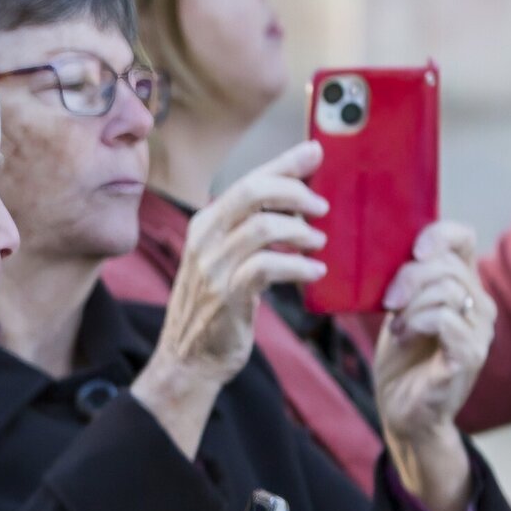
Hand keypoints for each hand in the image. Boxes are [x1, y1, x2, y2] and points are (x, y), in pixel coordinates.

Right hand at [133, 143, 322, 438]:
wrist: (188, 358)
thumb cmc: (217, 307)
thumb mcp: (226, 259)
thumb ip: (252, 229)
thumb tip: (298, 201)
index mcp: (205, 223)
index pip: (249, 179)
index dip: (284, 163)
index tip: (316, 151)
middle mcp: (204, 238)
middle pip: (253, 192)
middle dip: (296, 192)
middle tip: (322, 208)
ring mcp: (212, 267)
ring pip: (263, 227)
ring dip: (300, 232)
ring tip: (318, 244)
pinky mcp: (226, 296)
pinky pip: (267, 267)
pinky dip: (298, 266)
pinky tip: (314, 272)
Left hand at [370, 222, 490, 510]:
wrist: (404, 412)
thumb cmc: (401, 361)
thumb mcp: (399, 311)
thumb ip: (404, 281)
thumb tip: (380, 246)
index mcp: (464, 287)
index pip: (462, 238)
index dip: (438, 234)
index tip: (412, 250)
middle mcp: (480, 305)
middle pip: (448, 265)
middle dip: (409, 278)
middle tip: (388, 303)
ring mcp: (479, 332)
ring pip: (447, 291)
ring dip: (410, 306)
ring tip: (397, 327)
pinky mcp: (470, 355)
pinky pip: (445, 320)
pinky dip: (417, 323)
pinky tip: (403, 337)